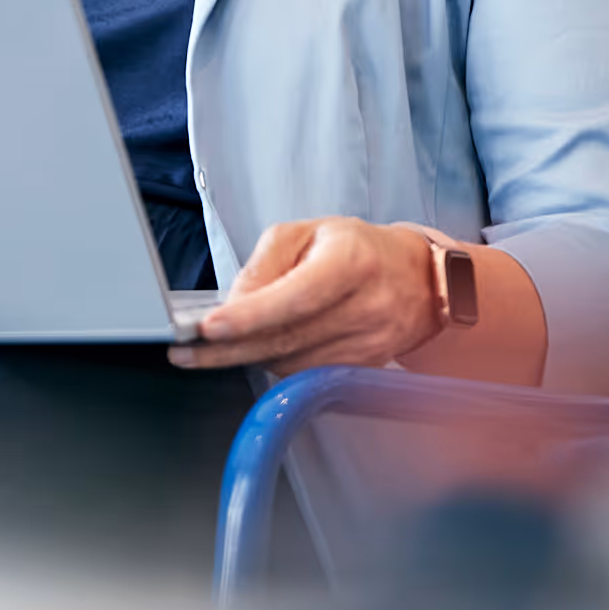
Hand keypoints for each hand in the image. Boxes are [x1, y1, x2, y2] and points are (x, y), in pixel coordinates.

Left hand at [169, 218, 438, 374]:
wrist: (421, 281)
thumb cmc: (359, 249)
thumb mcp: (308, 233)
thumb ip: (265, 265)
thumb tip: (233, 304)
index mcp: (351, 262)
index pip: (296, 297)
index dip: (251, 316)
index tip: (210, 327)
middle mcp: (364, 308)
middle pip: (287, 339)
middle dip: (229, 349)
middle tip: (187, 352)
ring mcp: (367, 345)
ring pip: (291, 364)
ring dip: (248, 357)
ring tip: (217, 346)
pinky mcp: (362, 369)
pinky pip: (305, 376)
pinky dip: (274, 364)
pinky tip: (258, 350)